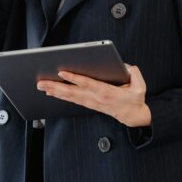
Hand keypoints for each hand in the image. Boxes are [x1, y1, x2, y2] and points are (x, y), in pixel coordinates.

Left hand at [36, 63, 151, 127]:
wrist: (133, 116)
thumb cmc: (135, 99)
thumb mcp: (140, 86)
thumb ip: (133, 73)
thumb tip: (124, 66)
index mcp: (107, 92)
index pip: (87, 84)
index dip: (74, 79)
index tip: (62, 72)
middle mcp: (96, 98)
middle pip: (73, 92)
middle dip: (56, 86)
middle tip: (42, 82)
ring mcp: (91, 102)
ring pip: (70, 97)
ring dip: (55, 91)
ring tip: (42, 86)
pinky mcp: (89, 104)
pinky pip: (73, 100)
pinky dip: (61, 96)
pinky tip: (52, 92)